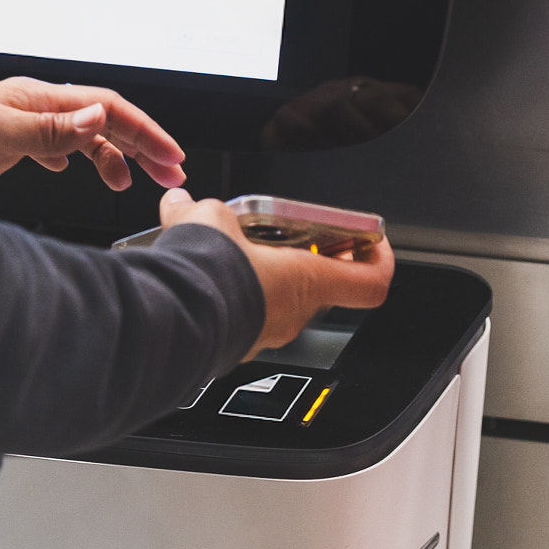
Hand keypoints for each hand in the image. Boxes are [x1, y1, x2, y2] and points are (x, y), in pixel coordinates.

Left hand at [0, 78, 188, 191]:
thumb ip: (49, 129)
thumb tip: (100, 117)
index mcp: (35, 96)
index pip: (106, 108)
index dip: (143, 132)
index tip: (170, 159)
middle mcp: (30, 107)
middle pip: (100, 122)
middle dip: (138, 146)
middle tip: (170, 176)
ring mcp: (18, 127)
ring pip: (79, 138)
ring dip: (108, 159)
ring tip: (125, 186)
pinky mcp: (4, 147)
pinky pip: (51, 149)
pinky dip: (72, 160)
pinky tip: (70, 173)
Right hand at [158, 189, 394, 358]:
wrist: (170, 321)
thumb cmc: (209, 277)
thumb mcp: (211, 220)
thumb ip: (204, 211)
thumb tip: (181, 202)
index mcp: (308, 282)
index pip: (372, 282)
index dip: (378, 259)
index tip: (369, 240)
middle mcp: (293, 315)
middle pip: (320, 286)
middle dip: (305, 260)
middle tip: (288, 238)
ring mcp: (264, 335)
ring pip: (278, 302)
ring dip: (266, 278)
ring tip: (233, 252)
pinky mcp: (234, 345)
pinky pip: (244, 318)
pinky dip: (234, 298)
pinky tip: (205, 277)